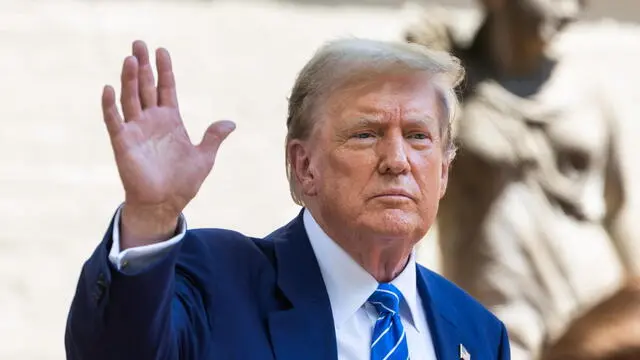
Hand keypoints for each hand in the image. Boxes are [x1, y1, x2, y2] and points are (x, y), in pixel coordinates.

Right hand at [102, 40, 234, 247]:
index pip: (166, 89)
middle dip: (143, 66)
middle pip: (145, 87)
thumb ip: (213, 137)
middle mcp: (151, 121)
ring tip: (131, 58)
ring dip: (129, 79)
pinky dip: (110, 105)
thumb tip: (231, 122)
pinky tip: (110, 88)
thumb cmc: (183, 183)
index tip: (162, 51)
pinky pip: (114, 121)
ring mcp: (136, 130)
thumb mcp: (204, 158)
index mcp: (170, 121)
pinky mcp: (123, 143)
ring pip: (130, 98)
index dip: (164, 70)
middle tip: (139, 43)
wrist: (165, 205)